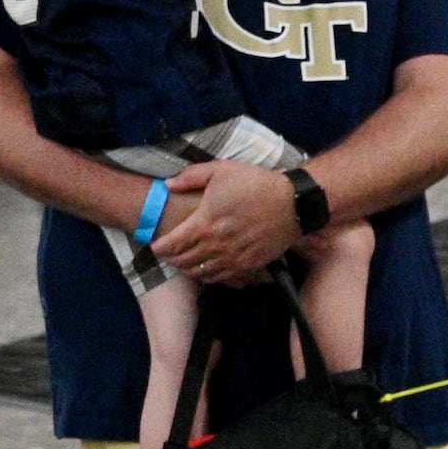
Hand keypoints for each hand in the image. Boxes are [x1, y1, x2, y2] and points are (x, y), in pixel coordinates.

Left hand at [163, 162, 301, 279]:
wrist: (292, 203)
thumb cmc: (255, 184)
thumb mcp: (221, 170)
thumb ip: (190, 177)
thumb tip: (168, 185)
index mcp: (205, 222)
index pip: (173, 244)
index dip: (160, 248)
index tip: (155, 246)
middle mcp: (217, 245)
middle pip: (184, 261)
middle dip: (172, 260)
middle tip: (167, 255)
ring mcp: (233, 258)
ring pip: (201, 273)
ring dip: (188, 270)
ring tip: (184, 263)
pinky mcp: (248, 265)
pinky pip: (222, 278)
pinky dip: (209, 276)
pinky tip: (206, 270)